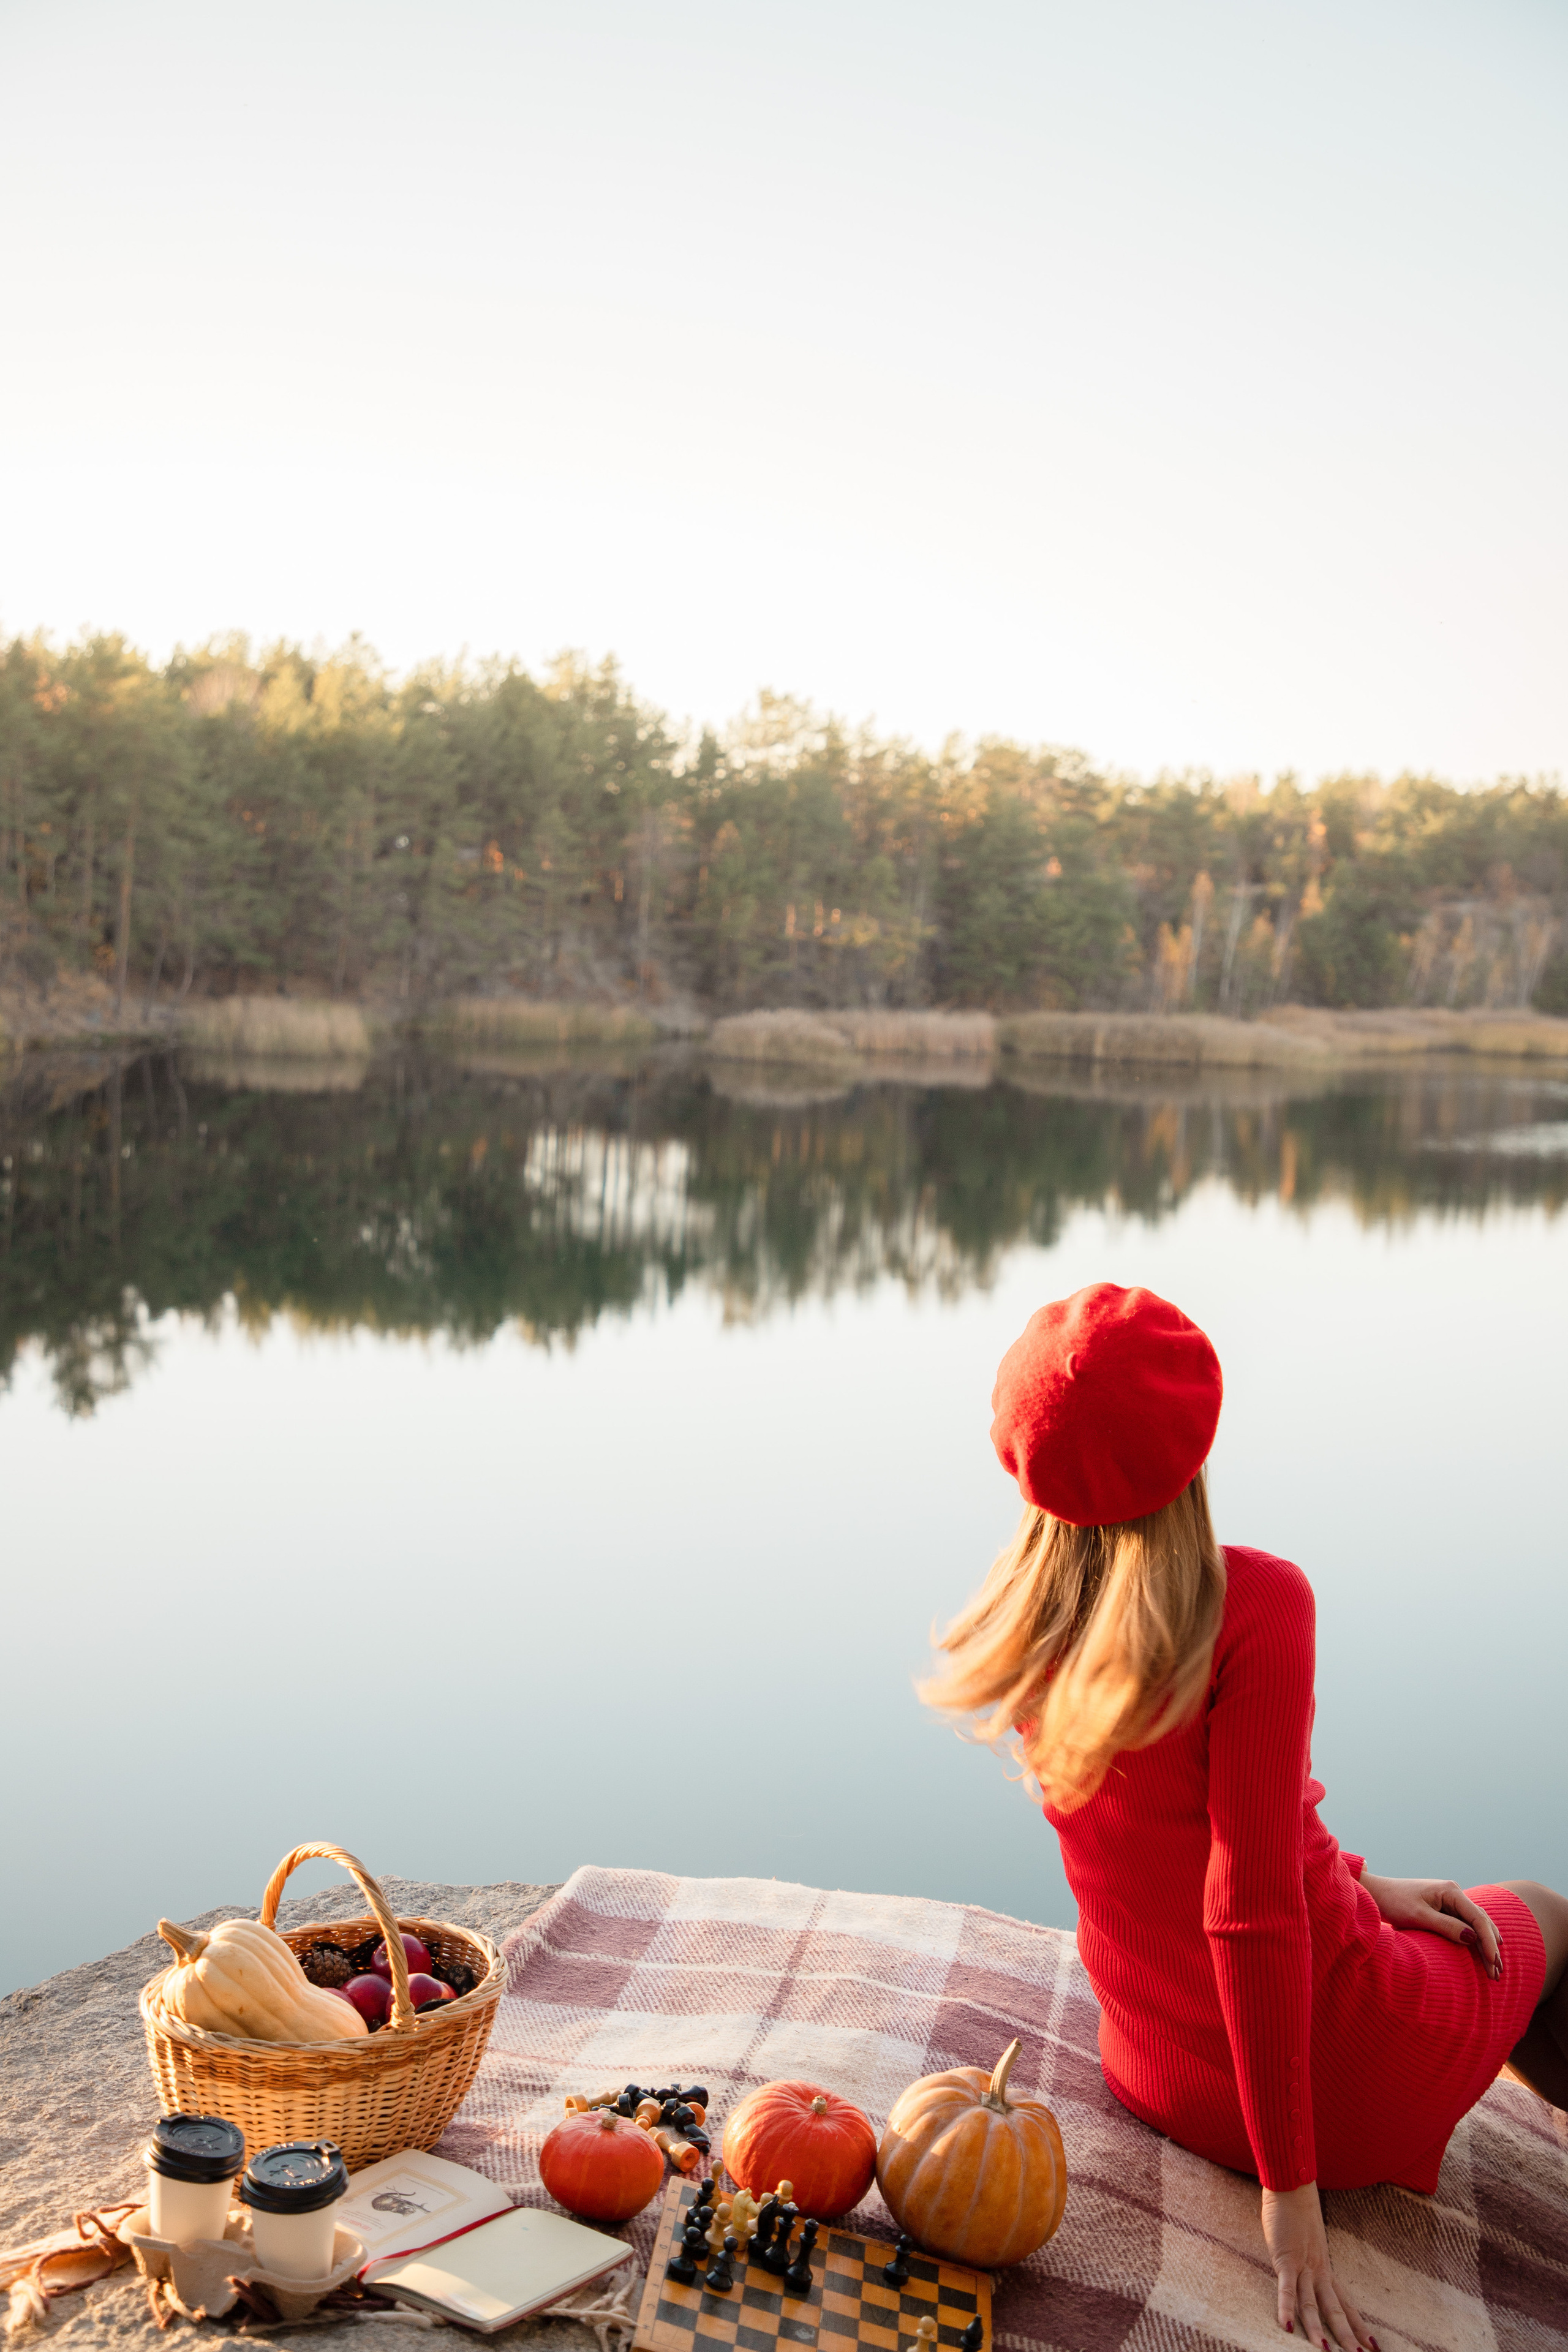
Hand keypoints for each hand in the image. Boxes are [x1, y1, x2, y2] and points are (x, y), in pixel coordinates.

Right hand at [1261, 2182, 1372, 2348]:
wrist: (1292, 2186)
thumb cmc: (1296, 2211)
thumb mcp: (1307, 2241)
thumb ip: (1308, 2258)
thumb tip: (1306, 2266)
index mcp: (1325, 2268)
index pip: (1346, 2304)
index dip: (1358, 2326)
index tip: (1373, 2347)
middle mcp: (1319, 2271)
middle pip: (1335, 2310)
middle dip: (1347, 2337)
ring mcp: (1303, 2266)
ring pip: (1312, 2304)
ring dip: (1318, 2330)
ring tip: (1325, 2351)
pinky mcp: (1285, 2258)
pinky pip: (1287, 2288)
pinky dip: (1286, 2307)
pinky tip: (1287, 2327)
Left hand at [1360, 1873, 1500, 1977]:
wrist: (1377, 1893)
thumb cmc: (1394, 1902)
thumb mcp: (1419, 1916)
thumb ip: (1446, 1926)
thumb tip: (1472, 1939)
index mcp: (1451, 1890)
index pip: (1477, 1918)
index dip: (1488, 1941)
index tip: (1492, 1962)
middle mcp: (1454, 1893)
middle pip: (1481, 1922)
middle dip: (1491, 1947)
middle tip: (1497, 1973)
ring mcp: (1451, 1900)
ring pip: (1476, 1925)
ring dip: (1486, 1945)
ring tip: (1495, 1969)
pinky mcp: (1445, 1908)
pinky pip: (1466, 1925)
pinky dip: (1476, 1941)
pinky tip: (1485, 1953)